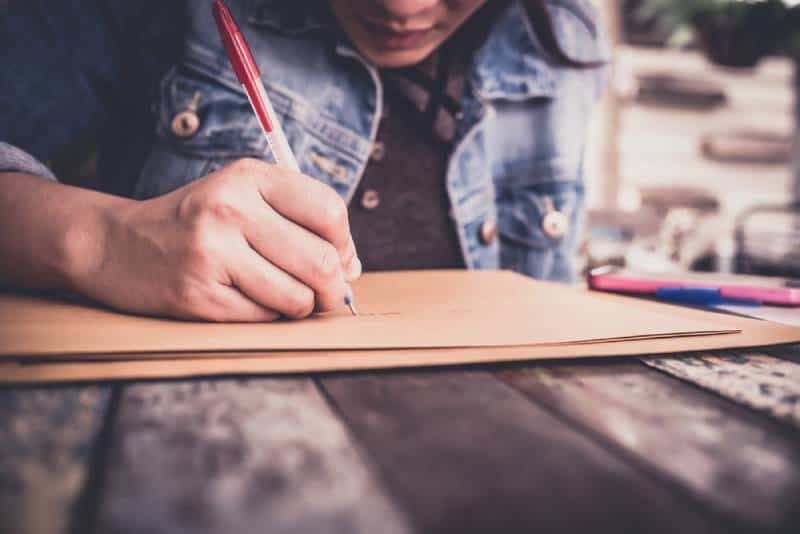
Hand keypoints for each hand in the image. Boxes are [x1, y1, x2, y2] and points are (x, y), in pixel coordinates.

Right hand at [78, 158, 360, 320]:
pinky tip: (245, 299)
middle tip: (328, 293)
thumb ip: (301, 222)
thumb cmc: (198, 223)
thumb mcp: (245, 198)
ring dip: (301, 305)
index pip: (329, 212)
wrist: (118, 245)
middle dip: (334, 287)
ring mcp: (211, 253)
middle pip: (321, 262)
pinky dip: (267, 316)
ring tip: (282, 295)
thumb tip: (351, 269)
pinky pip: (264, 319)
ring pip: (297, 298)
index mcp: (248, 177)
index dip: (345, 244)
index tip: (340, 260)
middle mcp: (229, 209)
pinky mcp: (198, 296)